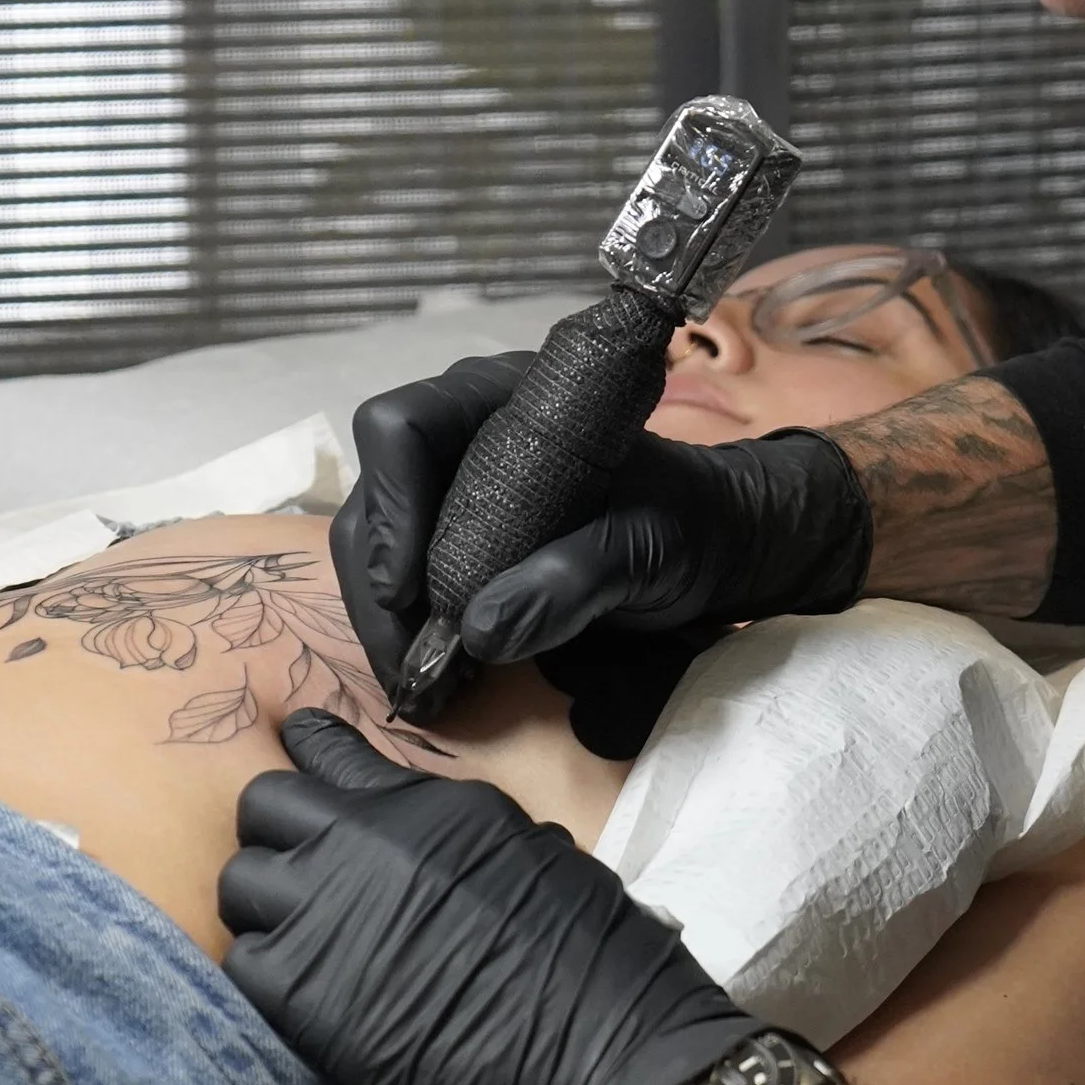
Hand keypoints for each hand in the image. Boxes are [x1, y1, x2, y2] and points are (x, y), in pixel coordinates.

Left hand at [220, 711, 757, 1084]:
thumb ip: (457, 837)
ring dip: (264, 909)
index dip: (310, 760)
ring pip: (238, 881)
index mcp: (429, 806)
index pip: (327, 750)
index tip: (306, 773)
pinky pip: (243, 962)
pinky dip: (265, 977)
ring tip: (304, 946)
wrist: (601, 1051)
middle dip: (278, 837)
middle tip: (306, 882)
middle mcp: (364, 842)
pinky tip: (307, 1000)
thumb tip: (428, 842)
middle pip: (264, 806)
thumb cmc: (597, 960)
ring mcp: (325, 912)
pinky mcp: (299, 991)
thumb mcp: (535, 855)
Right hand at [332, 359, 871, 695]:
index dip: (392, 506)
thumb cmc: (687, 524)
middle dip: (379, 584)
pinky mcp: (450, 540)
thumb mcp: (648, 548)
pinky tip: (432, 675)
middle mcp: (462, 434)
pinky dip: (405, 629)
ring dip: (384, 617)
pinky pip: (400, 578)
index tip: (410, 589)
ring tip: (420, 684)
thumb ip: (575, 578)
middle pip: (375, 494)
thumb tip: (479, 631)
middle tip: (408, 665)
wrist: (711, 547)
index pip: (404, 427)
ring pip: (372, 542)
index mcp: (506, 400)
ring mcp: (450, 487)